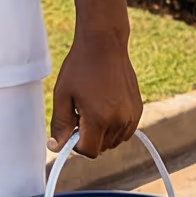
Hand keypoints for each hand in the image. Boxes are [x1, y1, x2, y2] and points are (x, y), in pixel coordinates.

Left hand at [50, 28, 141, 156]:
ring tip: (93, 107)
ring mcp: (131, 116)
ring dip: (102, 133)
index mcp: (99, 118)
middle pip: (102, 148)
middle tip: (80, 113)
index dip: (76, 145)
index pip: (89, 151)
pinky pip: (125, 131)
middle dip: (89, 137)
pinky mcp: (138, 109)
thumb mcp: (62, 95)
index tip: (71, 128)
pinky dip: (115, 126)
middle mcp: (119, 121)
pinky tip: (105, 106)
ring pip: (114, 141)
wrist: (104, 45)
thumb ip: (60, 125)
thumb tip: (56, 147)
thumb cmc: (80, 67)